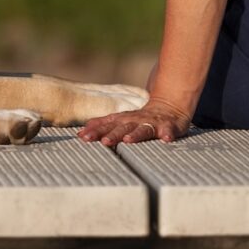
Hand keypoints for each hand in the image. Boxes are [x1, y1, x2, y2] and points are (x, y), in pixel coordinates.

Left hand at [78, 97, 192, 146]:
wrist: (167, 107)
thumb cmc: (139, 118)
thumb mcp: (120, 120)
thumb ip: (103, 126)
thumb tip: (80, 134)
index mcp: (123, 120)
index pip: (107, 124)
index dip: (95, 130)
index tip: (83, 136)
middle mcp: (135, 121)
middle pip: (122, 127)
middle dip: (113, 134)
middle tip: (103, 141)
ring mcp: (152, 123)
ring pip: (143, 129)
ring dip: (135, 134)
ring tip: (128, 140)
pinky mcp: (167, 127)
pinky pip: (168, 131)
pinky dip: (167, 134)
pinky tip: (166, 139)